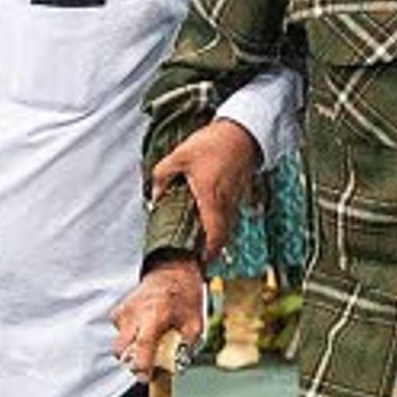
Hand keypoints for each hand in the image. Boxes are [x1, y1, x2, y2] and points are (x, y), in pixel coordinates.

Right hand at [111, 260, 204, 375]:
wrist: (172, 273)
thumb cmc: (185, 297)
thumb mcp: (195, 324)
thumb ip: (186, 347)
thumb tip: (176, 367)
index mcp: (155, 316)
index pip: (141, 347)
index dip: (141, 366)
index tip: (145, 377)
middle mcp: (134, 314)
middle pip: (122, 351)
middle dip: (133, 362)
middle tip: (148, 364)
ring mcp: (123, 312)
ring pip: (119, 344)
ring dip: (131, 350)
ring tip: (149, 344)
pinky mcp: (117, 311)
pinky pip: (119, 333)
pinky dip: (130, 337)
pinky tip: (144, 330)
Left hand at [146, 118, 263, 260]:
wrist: (242, 132)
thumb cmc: (213, 144)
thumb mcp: (179, 157)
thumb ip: (162, 177)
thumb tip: (154, 195)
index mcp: (211, 199)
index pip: (214, 237)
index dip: (208, 254)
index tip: (199, 263)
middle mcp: (226, 203)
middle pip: (222, 237)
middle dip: (211, 251)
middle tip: (197, 258)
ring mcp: (234, 199)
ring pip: (227, 227)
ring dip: (215, 237)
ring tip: (200, 242)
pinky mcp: (238, 193)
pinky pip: (229, 215)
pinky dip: (220, 223)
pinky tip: (208, 220)